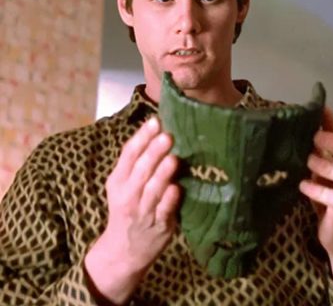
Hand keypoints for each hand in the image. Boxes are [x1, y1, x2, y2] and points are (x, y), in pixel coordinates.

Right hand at [84, 116, 180, 303]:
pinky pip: (164, 210)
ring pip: (152, 190)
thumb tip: (159, 131)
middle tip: (168, 136)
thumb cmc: (129, 208)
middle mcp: (128, 194)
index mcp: (118, 180)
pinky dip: (170, 199)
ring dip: (163, 174)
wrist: (124, 249)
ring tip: (173, 159)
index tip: (155, 121)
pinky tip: (177, 188)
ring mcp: (143, 211)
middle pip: (140, 170)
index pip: (128, 155)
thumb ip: (138, 163)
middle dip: (153, 152)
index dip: (141, 137)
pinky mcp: (158, 225)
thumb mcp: (124, 185)